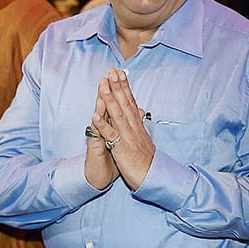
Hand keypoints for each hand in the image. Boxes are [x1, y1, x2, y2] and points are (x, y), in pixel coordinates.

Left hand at [90, 69, 154, 189]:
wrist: (153, 176)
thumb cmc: (147, 160)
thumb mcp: (144, 138)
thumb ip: (139, 123)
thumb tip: (140, 110)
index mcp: (137, 125)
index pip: (130, 101)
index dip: (124, 86)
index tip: (119, 72)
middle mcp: (133, 127)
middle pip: (124, 103)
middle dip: (117, 86)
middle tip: (111, 70)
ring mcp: (127, 137)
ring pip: (117, 114)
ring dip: (109, 99)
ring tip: (103, 84)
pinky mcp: (121, 149)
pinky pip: (110, 136)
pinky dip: (103, 125)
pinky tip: (95, 115)